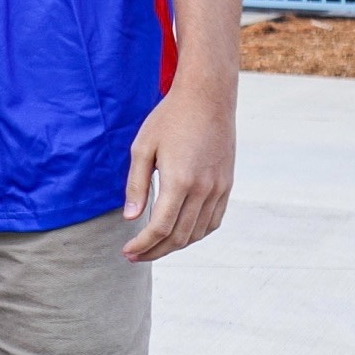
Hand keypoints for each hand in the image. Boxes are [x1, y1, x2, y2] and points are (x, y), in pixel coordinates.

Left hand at [121, 79, 234, 260]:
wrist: (207, 98)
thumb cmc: (169, 119)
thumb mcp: (142, 148)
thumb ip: (137, 185)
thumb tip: (131, 218)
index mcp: (179, 181)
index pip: (161, 228)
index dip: (143, 245)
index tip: (127, 252)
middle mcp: (203, 189)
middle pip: (180, 236)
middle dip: (155, 251)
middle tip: (135, 256)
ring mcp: (219, 188)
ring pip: (198, 232)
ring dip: (175, 245)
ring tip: (154, 247)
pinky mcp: (227, 184)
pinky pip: (213, 220)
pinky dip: (196, 233)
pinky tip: (180, 234)